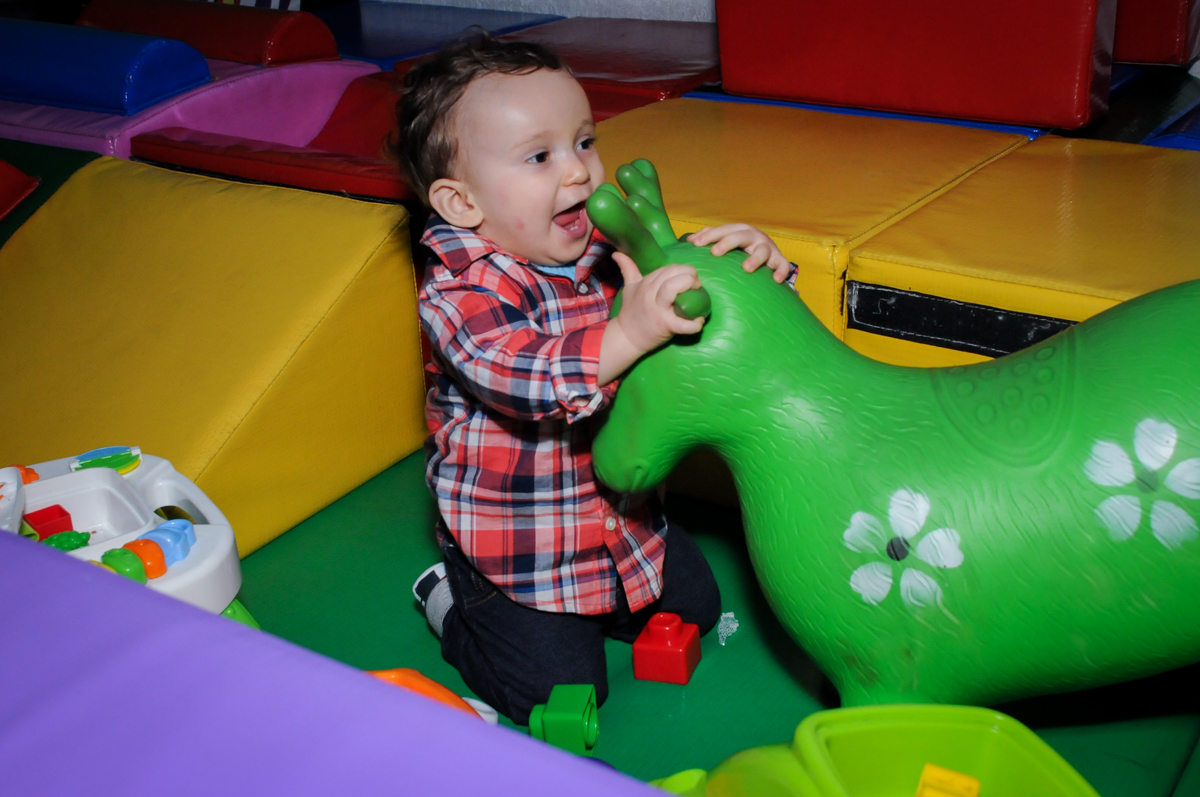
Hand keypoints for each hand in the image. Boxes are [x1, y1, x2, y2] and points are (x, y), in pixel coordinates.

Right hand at [598, 252, 704, 383]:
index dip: (681, 269)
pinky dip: (694, 323)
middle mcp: (650, 293)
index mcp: (646, 283)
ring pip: (673, 288)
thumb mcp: (629, 287)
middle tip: (696, 282)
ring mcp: (658, 309)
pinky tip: (699, 321)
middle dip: (689, 274)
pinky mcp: (665, 326)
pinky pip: (682, 324)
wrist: (626, 337)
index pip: (667, 269)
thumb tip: (617, 253)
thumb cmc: (631, 311)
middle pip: (671, 274)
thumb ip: (628, 269)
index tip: (687, 276)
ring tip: (698, 291)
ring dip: (690, 285)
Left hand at [689, 224, 789, 283]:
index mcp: (738, 231)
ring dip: (755, 258)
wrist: (768, 254)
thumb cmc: (741, 249)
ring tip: (746, 268)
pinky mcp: (779, 259)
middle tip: (715, 252)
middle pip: (740, 236)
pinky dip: (781, 271)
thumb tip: (688, 240)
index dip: (709, 236)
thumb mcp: (727, 241)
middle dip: (727, 243)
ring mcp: (767, 247)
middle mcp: (753, 236)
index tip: (695, 244)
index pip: (722, 230)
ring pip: (762, 250)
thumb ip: (710, 238)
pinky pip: (783, 264)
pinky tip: (776, 279)